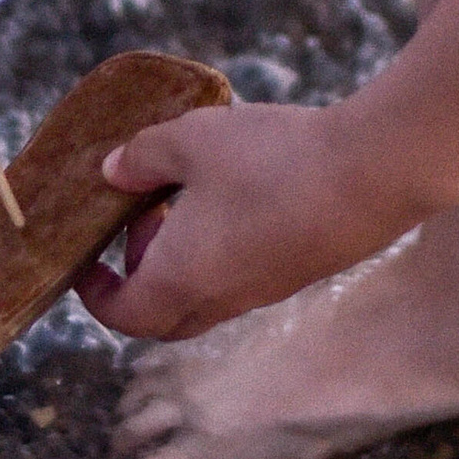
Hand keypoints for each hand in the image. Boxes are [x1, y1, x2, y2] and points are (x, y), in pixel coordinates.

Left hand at [73, 99, 402, 340]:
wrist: (373, 173)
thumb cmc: (270, 158)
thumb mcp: (190, 140)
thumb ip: (142, 157)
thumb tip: (113, 171)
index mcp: (179, 279)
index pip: (124, 316)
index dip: (96, 297)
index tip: (85, 264)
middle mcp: (221, 298)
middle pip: (165, 318)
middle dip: (140, 283)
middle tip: (139, 224)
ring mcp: (265, 291)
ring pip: (207, 299)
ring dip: (184, 262)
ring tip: (188, 199)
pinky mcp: (300, 271)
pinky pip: (244, 279)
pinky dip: (223, 253)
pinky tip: (238, 195)